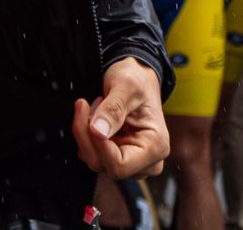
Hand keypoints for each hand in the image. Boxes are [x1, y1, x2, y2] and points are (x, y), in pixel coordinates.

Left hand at [72, 57, 167, 179]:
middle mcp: (147, 162)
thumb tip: (98, 132)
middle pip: (104, 165)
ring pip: (95, 161)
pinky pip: (93, 155)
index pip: (119, 164)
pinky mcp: (118, 157)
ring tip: (96, 106)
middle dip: (87, 134)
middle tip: (86, 104)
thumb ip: (113, 108)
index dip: (97, 143)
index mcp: (156, 147)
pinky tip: (94, 117)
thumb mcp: (126, 85)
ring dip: (86, 133)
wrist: (138, 76)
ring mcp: (132, 162)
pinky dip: (87, 136)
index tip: (87, 114)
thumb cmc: (137, 79)